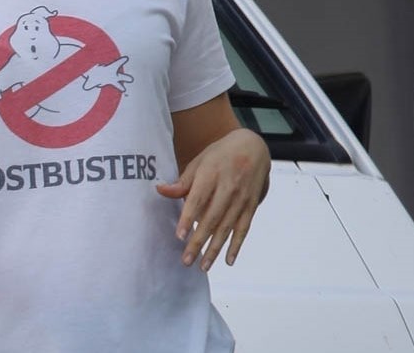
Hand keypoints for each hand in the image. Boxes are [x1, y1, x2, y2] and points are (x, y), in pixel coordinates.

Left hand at [156, 127, 269, 270]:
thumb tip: (160, 190)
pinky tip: (228, 260)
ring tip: (203, 266)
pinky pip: (243, 229)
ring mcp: (241, 198)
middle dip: (198, 242)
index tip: (179, 236)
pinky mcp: (251, 206)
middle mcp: (227, 188)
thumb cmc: (220, 154)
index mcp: (211, 175)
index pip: (197, 199)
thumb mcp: (200, 161)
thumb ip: (182, 181)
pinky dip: (237, 245)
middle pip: (211, 219)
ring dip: (215, 249)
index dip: (188, 218)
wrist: (253, 147)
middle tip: (186, 260)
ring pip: (227, 228)